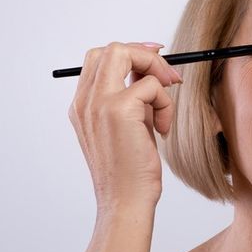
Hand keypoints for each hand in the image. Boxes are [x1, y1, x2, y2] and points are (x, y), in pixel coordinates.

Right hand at [67, 42, 181, 211]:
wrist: (125, 201)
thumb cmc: (130, 170)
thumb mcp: (129, 127)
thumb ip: (133, 99)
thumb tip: (153, 72)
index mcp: (82, 106)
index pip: (100, 58)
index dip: (132, 54)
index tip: (157, 65)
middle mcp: (85, 101)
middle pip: (111, 49)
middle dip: (145, 56)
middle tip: (168, 77)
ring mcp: (98, 103)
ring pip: (125, 54)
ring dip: (155, 74)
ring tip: (163, 109)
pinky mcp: (118, 110)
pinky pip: (151, 85)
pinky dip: (165, 104)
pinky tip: (162, 129)